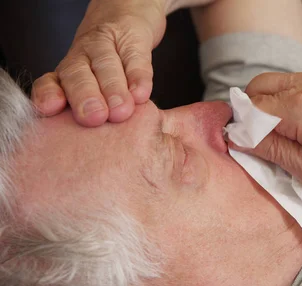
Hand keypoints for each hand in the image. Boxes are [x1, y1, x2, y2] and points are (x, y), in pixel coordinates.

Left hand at [31, 0, 168, 126]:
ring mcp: (108, 44)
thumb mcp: (95, 82)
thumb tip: (94, 147)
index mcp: (69, 71)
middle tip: (94, 117)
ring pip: (105, 64)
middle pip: (77, 74)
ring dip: (112, 88)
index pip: (51, 82)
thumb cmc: (110, 61)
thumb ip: (94, 110)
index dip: (50, 94)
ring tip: (121, 111)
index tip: (51, 109)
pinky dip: (139, 77)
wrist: (129, 10)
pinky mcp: (134, 36)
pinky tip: (142, 94)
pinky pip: (135, 57)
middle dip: (84, 96)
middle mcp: (83, 56)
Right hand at [235, 70, 301, 199]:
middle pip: (259, 87)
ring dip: (272, 106)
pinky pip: (300, 83)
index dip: (243, 128)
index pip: (251, 108)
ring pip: (279, 83)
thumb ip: (274, 152)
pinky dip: (291, 100)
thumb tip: (242, 140)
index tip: (246, 147)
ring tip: (287, 137)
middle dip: (253, 112)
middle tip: (263, 142)